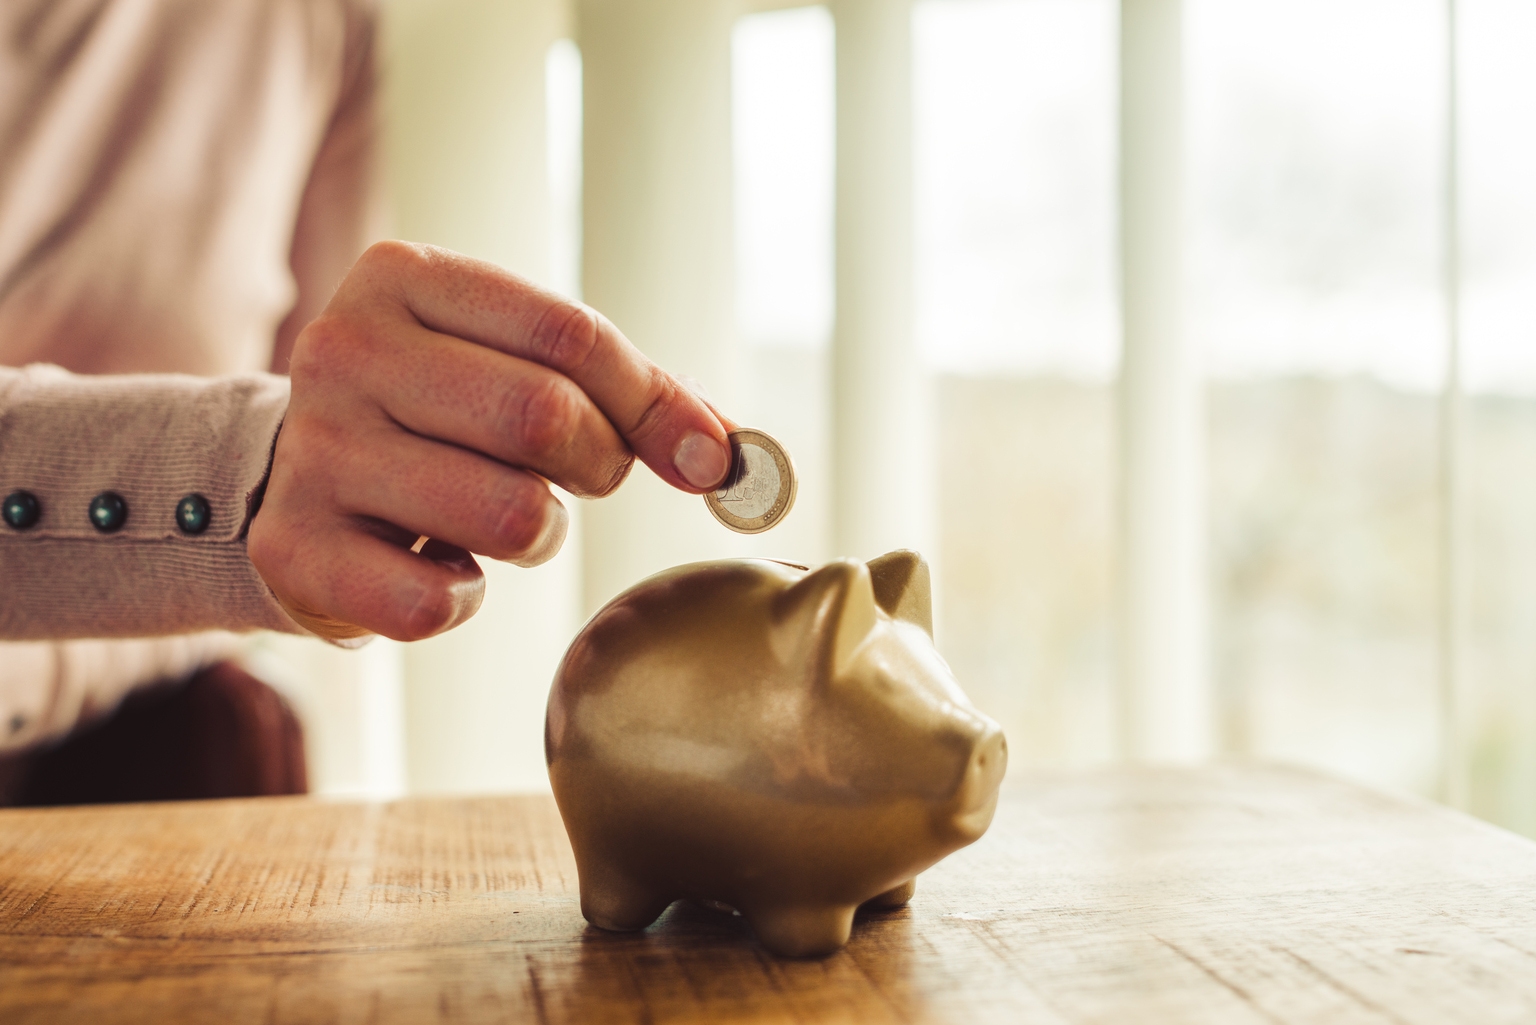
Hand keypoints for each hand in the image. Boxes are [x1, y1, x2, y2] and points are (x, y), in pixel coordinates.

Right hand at [247, 241, 732, 641]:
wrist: (288, 477)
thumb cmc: (434, 413)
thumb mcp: (511, 363)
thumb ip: (622, 393)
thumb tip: (723, 450)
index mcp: (403, 277)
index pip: (570, 334)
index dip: (656, 403)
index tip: (707, 456)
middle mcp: (344, 350)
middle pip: (543, 417)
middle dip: (597, 465)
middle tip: (581, 478)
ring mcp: (313, 450)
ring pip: (507, 514)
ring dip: (537, 535)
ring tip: (500, 516)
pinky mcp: (293, 548)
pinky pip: (436, 603)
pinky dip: (465, 599)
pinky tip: (437, 566)